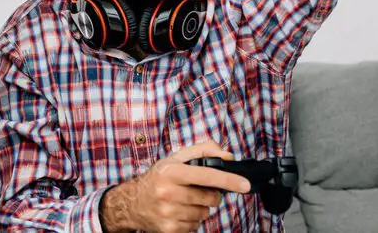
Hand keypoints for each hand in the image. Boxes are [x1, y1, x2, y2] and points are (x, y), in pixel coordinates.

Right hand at [99, 141, 250, 232]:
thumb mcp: (174, 159)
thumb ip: (202, 151)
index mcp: (170, 172)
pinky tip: (179, 213)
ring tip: (184, 201)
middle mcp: (167, 192)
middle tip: (197, 190)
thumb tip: (227, 155)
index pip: (206, 175)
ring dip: (200, 208)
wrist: (132, 203)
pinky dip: (192, 220)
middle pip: (210, 197)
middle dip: (211, 194)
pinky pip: (195, 227)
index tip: (245, 184)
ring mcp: (168, 213)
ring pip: (204, 213)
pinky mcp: (169, 230)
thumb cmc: (158, 178)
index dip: (228, 179)